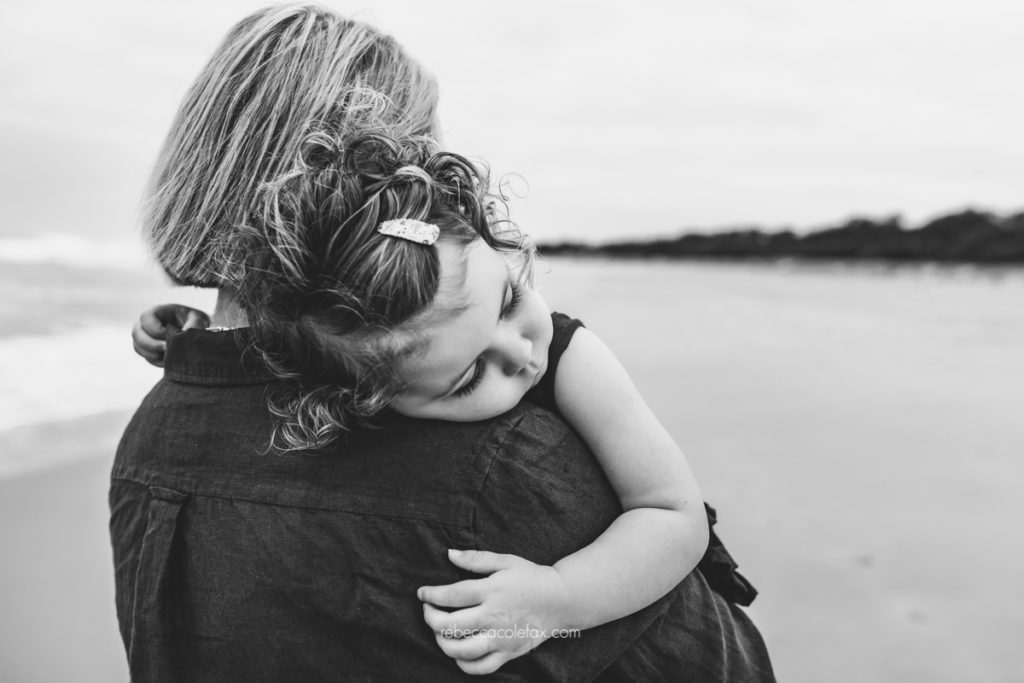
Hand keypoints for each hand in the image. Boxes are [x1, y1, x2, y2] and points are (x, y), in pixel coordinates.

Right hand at [132, 304, 209, 366]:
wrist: (197, 334)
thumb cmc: (196, 322)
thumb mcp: (197, 319)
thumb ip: (193, 325)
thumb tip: (183, 336)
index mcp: (158, 312)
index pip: (146, 317)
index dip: (155, 329)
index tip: (169, 336)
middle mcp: (147, 324)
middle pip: (136, 333)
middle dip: (151, 344)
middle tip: (167, 349)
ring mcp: (145, 337)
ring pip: (138, 347)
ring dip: (152, 354)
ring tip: (169, 356)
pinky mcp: (149, 350)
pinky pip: (146, 357)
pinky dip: (156, 361)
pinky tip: (169, 360)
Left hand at [417, 549, 570, 674]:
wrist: (561, 600)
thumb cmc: (531, 577)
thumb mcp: (505, 561)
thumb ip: (476, 558)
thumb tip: (449, 554)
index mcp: (491, 590)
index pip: (451, 595)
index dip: (431, 595)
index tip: (422, 593)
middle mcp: (493, 616)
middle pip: (450, 625)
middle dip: (430, 618)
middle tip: (428, 611)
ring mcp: (500, 638)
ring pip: (461, 650)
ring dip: (442, 642)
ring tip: (439, 632)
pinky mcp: (508, 653)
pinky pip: (480, 667)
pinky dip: (463, 664)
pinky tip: (457, 653)